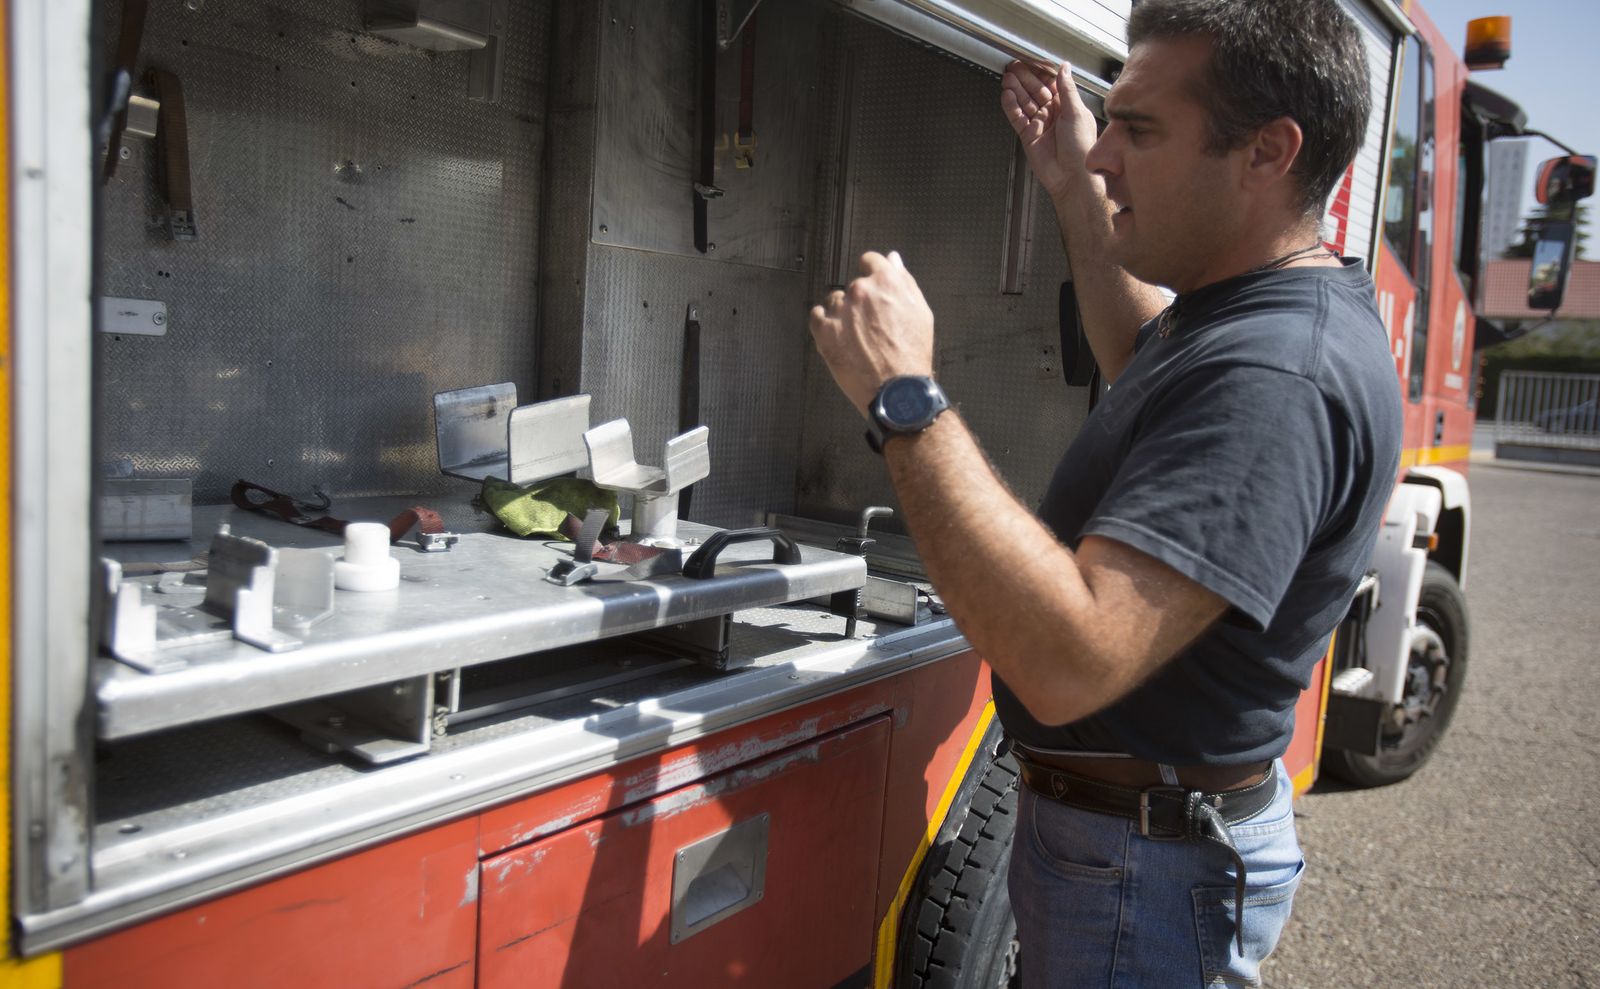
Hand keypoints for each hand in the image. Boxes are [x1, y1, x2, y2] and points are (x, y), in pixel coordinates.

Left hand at [809, 251, 934, 417]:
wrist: (896, 390)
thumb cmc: (911, 355)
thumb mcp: (920, 312)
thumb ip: (904, 281)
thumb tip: (893, 260)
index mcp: (887, 282)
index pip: (870, 261)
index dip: (872, 274)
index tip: (871, 286)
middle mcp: (861, 291)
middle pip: (853, 286)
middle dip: (860, 302)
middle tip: (871, 326)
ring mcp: (840, 310)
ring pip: (834, 301)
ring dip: (842, 314)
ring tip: (857, 338)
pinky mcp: (824, 330)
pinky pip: (816, 316)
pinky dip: (824, 324)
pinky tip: (838, 337)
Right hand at [1001, 61, 1099, 201]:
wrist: (1072, 176)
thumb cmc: (1081, 148)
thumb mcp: (1076, 112)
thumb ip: (1067, 89)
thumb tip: (1065, 68)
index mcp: (1068, 105)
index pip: (1051, 83)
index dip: (1040, 72)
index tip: (1030, 61)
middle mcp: (1053, 113)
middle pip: (1035, 90)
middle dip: (1024, 78)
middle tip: (1013, 66)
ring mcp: (1040, 124)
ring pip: (1025, 102)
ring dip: (1016, 89)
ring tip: (1007, 78)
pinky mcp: (1029, 135)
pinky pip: (1017, 117)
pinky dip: (1011, 106)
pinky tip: (1006, 95)